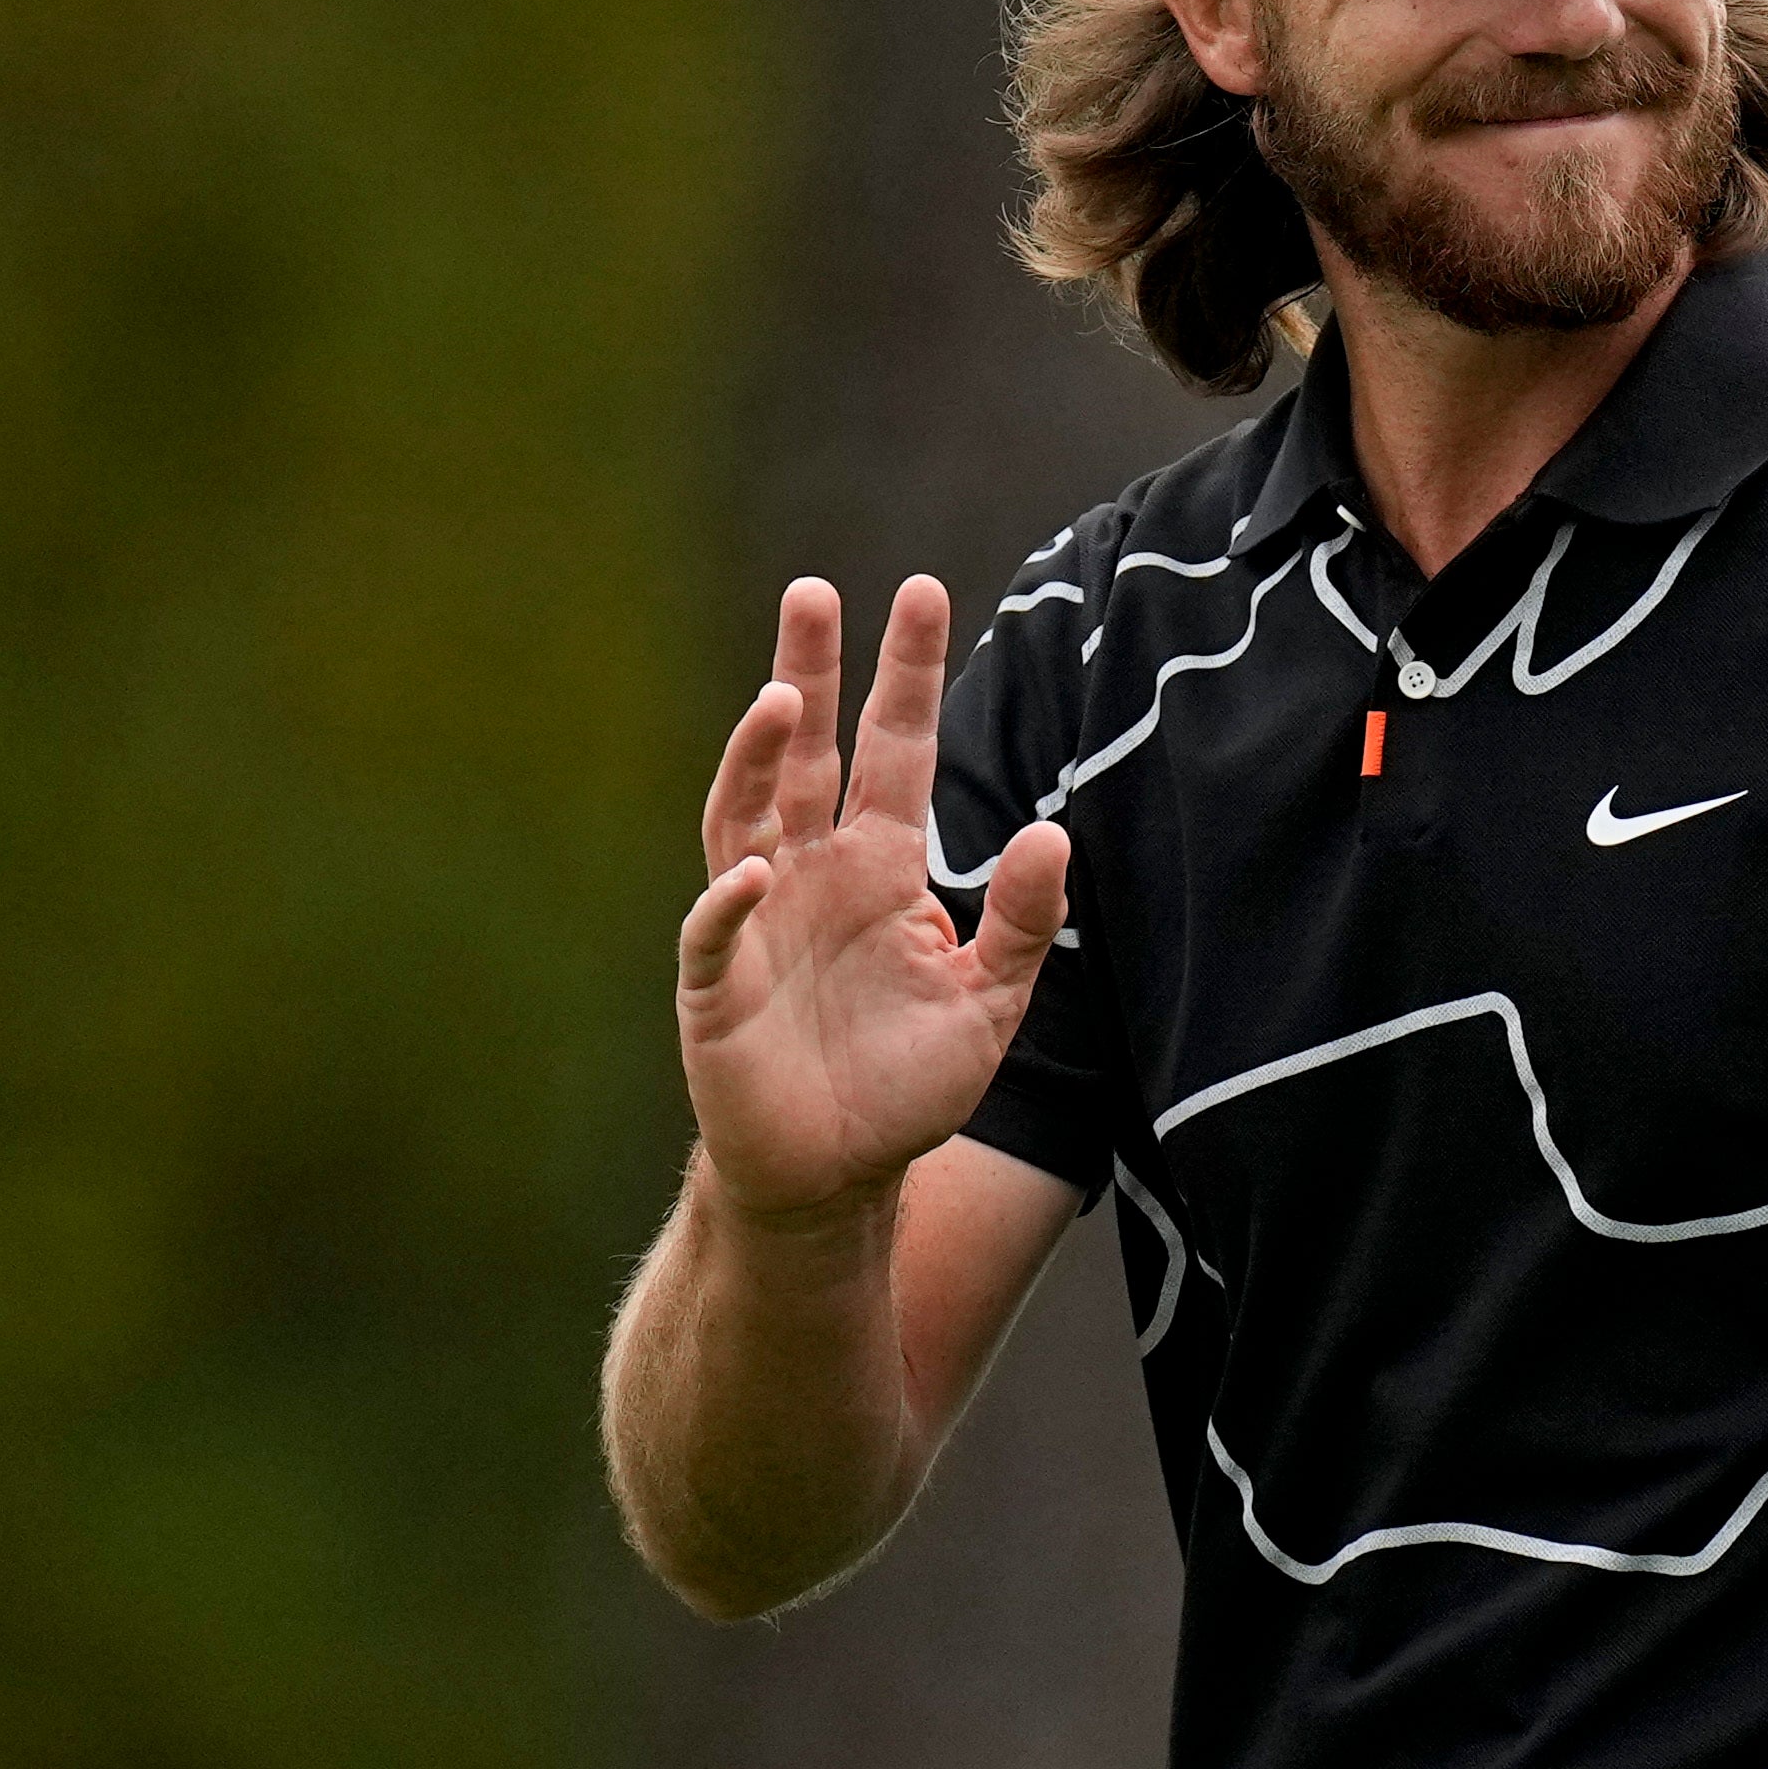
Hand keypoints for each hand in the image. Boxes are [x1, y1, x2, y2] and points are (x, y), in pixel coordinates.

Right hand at [677, 575, 1072, 1224]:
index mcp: (881, 867)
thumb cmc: (904, 1086)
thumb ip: (1021, 922)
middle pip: (806, 753)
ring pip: (746, 816)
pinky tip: (755, 872)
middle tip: (815, 592)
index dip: (907, 676)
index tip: (923, 592)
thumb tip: (1052, 833)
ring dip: (758, 758)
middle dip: (810, 669)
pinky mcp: (717, 987)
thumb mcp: (987, 1002)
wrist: (834, 1176)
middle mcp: (812, 874)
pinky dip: (728, 901)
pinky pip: (715, 930)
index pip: (895, 749)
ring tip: (783, 698)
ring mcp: (756, 922)